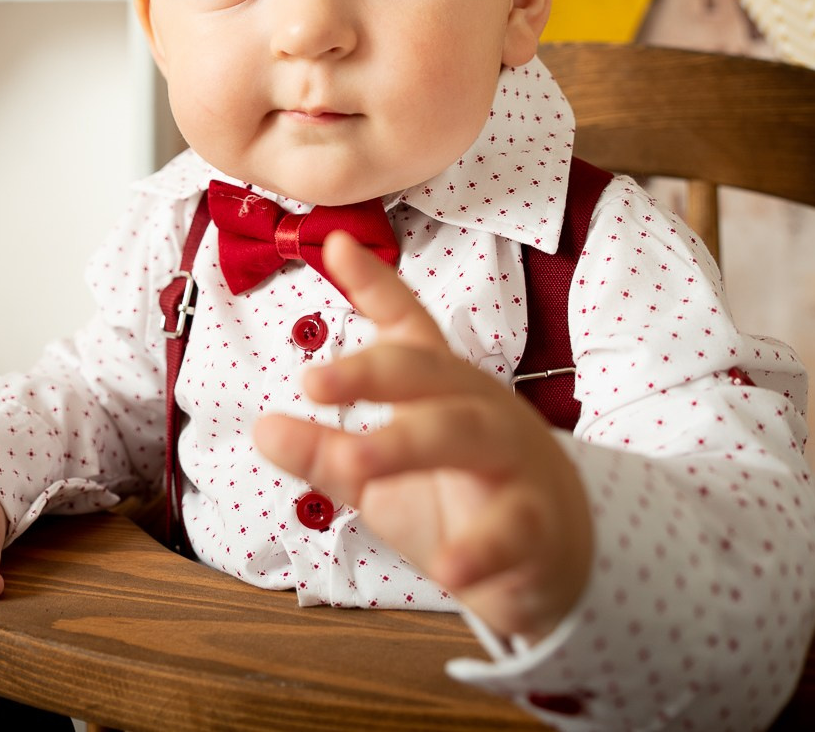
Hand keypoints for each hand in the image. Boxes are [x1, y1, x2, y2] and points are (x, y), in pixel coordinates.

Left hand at [253, 233, 593, 641]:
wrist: (550, 560)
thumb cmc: (458, 501)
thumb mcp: (380, 480)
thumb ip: (327, 453)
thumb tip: (263, 428)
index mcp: (440, 389)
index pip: (407, 330)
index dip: (375, 286)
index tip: (336, 246)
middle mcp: (477, 409)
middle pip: (429, 373)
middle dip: (373, 372)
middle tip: (314, 381)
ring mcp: (512, 460)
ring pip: (465, 434)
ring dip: (407, 444)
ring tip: (356, 462)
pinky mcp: (536, 522)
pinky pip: (510, 529)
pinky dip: (479, 549)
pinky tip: (448, 568)